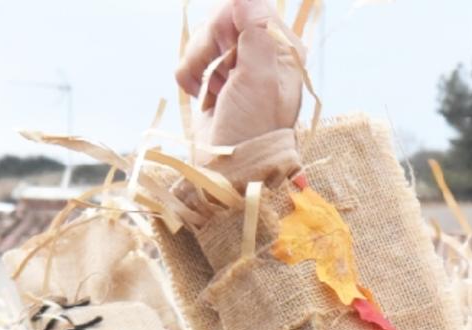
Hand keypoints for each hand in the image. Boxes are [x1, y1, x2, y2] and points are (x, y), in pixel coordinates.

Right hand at [177, 0, 302, 149]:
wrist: (230, 170)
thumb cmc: (253, 131)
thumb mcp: (259, 82)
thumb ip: (256, 35)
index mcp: (282, 49)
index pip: (245, 7)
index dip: (226, 25)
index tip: (228, 52)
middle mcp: (261, 52)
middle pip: (219, 20)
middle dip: (209, 48)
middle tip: (221, 79)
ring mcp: (236, 65)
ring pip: (201, 39)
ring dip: (198, 66)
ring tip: (213, 94)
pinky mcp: (214, 78)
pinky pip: (190, 59)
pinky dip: (189, 78)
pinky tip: (203, 98)